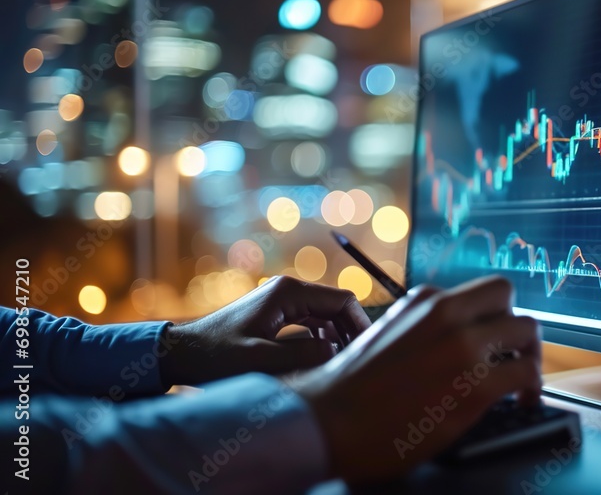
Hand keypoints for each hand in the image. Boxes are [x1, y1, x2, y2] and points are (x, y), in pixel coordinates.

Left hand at [160, 276, 370, 386]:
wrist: (181, 353)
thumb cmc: (216, 356)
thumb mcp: (262, 360)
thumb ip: (304, 355)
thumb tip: (337, 351)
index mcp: (289, 292)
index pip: (343, 300)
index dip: (360, 324)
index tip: (366, 350)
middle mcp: (288, 290)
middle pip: (336, 307)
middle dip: (349, 332)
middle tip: (356, 361)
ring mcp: (281, 301)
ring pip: (325, 316)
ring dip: (335, 337)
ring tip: (338, 364)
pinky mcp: (275, 313)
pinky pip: (310, 323)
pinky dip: (320, 339)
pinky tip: (317, 360)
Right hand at [290, 276, 540, 483]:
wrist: (326, 421)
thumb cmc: (348, 391)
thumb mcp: (386, 336)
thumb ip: (423, 329)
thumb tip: (453, 340)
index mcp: (423, 301)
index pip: (477, 293)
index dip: (491, 317)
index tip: (495, 338)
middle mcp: (446, 313)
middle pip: (508, 296)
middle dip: (515, 325)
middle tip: (514, 355)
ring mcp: (463, 346)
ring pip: (528, 329)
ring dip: (530, 355)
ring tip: (524, 382)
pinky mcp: (476, 383)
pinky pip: (527, 373)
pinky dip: (533, 387)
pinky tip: (524, 402)